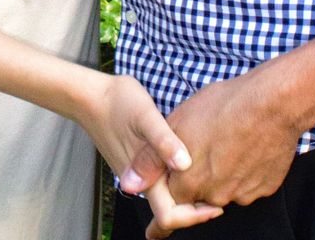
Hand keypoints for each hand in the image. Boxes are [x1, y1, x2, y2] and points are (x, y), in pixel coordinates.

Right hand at [77, 72, 222, 234]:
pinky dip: (180, 180)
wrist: (92, 97)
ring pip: (168, 196)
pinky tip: (193, 164)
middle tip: (223, 193)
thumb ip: (164, 141)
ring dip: (190, 193)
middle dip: (197, 208)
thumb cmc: (118, 103)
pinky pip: (163, 181)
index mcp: (144, 177)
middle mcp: (141, 182)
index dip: (196, 216)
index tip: (218, 206)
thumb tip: (185, 164)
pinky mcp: (140, 163)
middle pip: (171, 210)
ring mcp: (140, 174)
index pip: (169, 216)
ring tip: (214, 178)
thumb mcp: (145, 116)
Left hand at [125, 65, 298, 236]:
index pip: (170, 206)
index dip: (164, 211)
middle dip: (197, 180)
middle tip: (207, 149)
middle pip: (199, 196)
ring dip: (221, 173)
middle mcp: (214, 195)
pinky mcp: (264, 188)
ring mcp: (242, 194)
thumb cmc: (224, 106)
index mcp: (189, 181)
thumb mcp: (178, 122)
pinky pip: (248, 184)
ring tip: (227, 138)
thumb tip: (127, 187)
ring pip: (224, 190)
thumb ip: (150, 160)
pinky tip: (246, 144)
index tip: (154, 231)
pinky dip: (245, 170)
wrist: (273, 103)